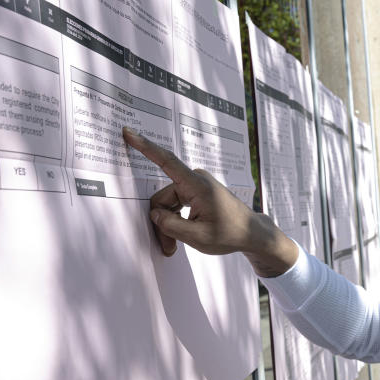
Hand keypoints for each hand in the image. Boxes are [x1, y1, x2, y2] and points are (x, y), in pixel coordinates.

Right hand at [122, 127, 297, 276]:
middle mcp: (195, 179)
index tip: (129, 132)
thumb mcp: (197, 237)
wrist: (251, 233)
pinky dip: (176, 221)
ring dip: (169, 226)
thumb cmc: (230, 234)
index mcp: (197, 185)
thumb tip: (155, 214)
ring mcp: (195, 185)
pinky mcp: (196, 191)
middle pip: (162, 200)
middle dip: (162, 224)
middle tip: (169, 248)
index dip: (145, 147)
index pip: (167, 162)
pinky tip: (182, 235)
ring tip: (174, 246)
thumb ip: (171, 226)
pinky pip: (176, 205)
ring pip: (168, 205)